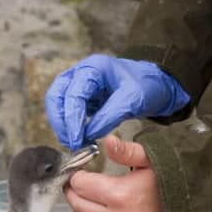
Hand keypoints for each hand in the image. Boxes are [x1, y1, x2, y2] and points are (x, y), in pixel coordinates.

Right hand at [45, 54, 189, 150]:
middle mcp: (81, 73)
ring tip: (73, 142)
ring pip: (57, 104)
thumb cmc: (146, 87)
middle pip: (56, 96)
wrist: (155, 87)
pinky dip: (69, 125)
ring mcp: (79, 84)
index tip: (76, 139)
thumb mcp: (133, 100)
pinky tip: (78, 138)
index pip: (73, 94)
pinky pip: (67, 111)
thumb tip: (89, 133)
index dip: (72, 119)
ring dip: (62, 125)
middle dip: (61, 122)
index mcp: (94, 68)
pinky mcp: (81, 98)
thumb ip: (110, 116)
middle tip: (71, 142)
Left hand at [64, 135, 163, 211]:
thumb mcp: (152, 159)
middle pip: (78, 205)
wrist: (193, 211)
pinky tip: (96, 209)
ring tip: (83, 194)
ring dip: (79, 207)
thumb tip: (108, 141)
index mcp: (121, 195)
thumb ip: (127, 151)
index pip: (81, 185)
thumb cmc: (171, 182)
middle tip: (74, 181)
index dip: (76, 175)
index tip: (79, 169)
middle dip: (72, 191)